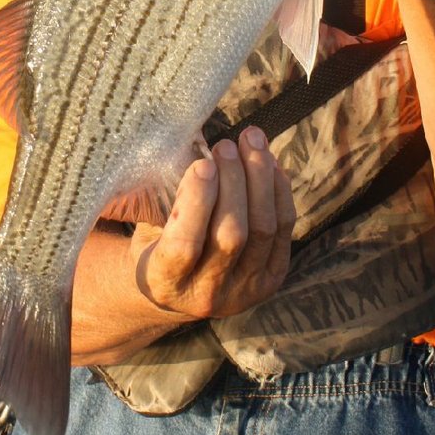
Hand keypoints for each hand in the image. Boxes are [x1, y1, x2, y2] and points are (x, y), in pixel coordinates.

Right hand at [130, 127, 295, 320]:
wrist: (181, 291)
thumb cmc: (157, 244)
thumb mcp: (150, 226)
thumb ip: (169, 197)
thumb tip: (194, 140)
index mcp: (166, 283)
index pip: (184, 246)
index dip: (196, 202)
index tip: (202, 164)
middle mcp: (208, 294)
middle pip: (232, 235)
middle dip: (233, 181)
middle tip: (227, 145)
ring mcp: (245, 290)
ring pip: (263, 229)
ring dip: (260, 178)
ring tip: (251, 141)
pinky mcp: (272, 278)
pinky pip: (284, 229)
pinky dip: (279, 190)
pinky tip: (270, 163)